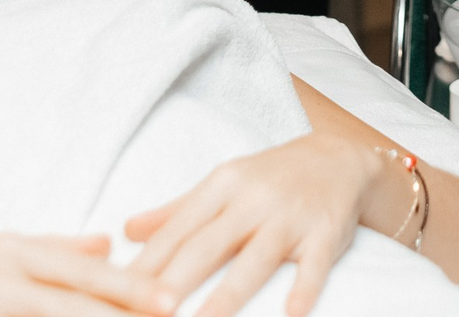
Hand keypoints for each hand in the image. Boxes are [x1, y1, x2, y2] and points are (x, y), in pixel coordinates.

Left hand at [125, 131, 396, 316]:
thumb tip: (126, 231)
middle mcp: (253, 199)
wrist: (340, 157)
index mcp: (222, 186)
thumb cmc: (272, 177)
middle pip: (207, 245)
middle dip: (176, 280)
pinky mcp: (325, 233)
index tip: (118, 292)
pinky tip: (291, 314)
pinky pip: (314, 264)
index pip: (177, 229)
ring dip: (228, 295)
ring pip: (254, 260)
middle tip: (150, 311)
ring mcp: (290, 217)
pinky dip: (303, 288)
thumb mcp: (223, 184)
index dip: (147, 263)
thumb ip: (176, 211)